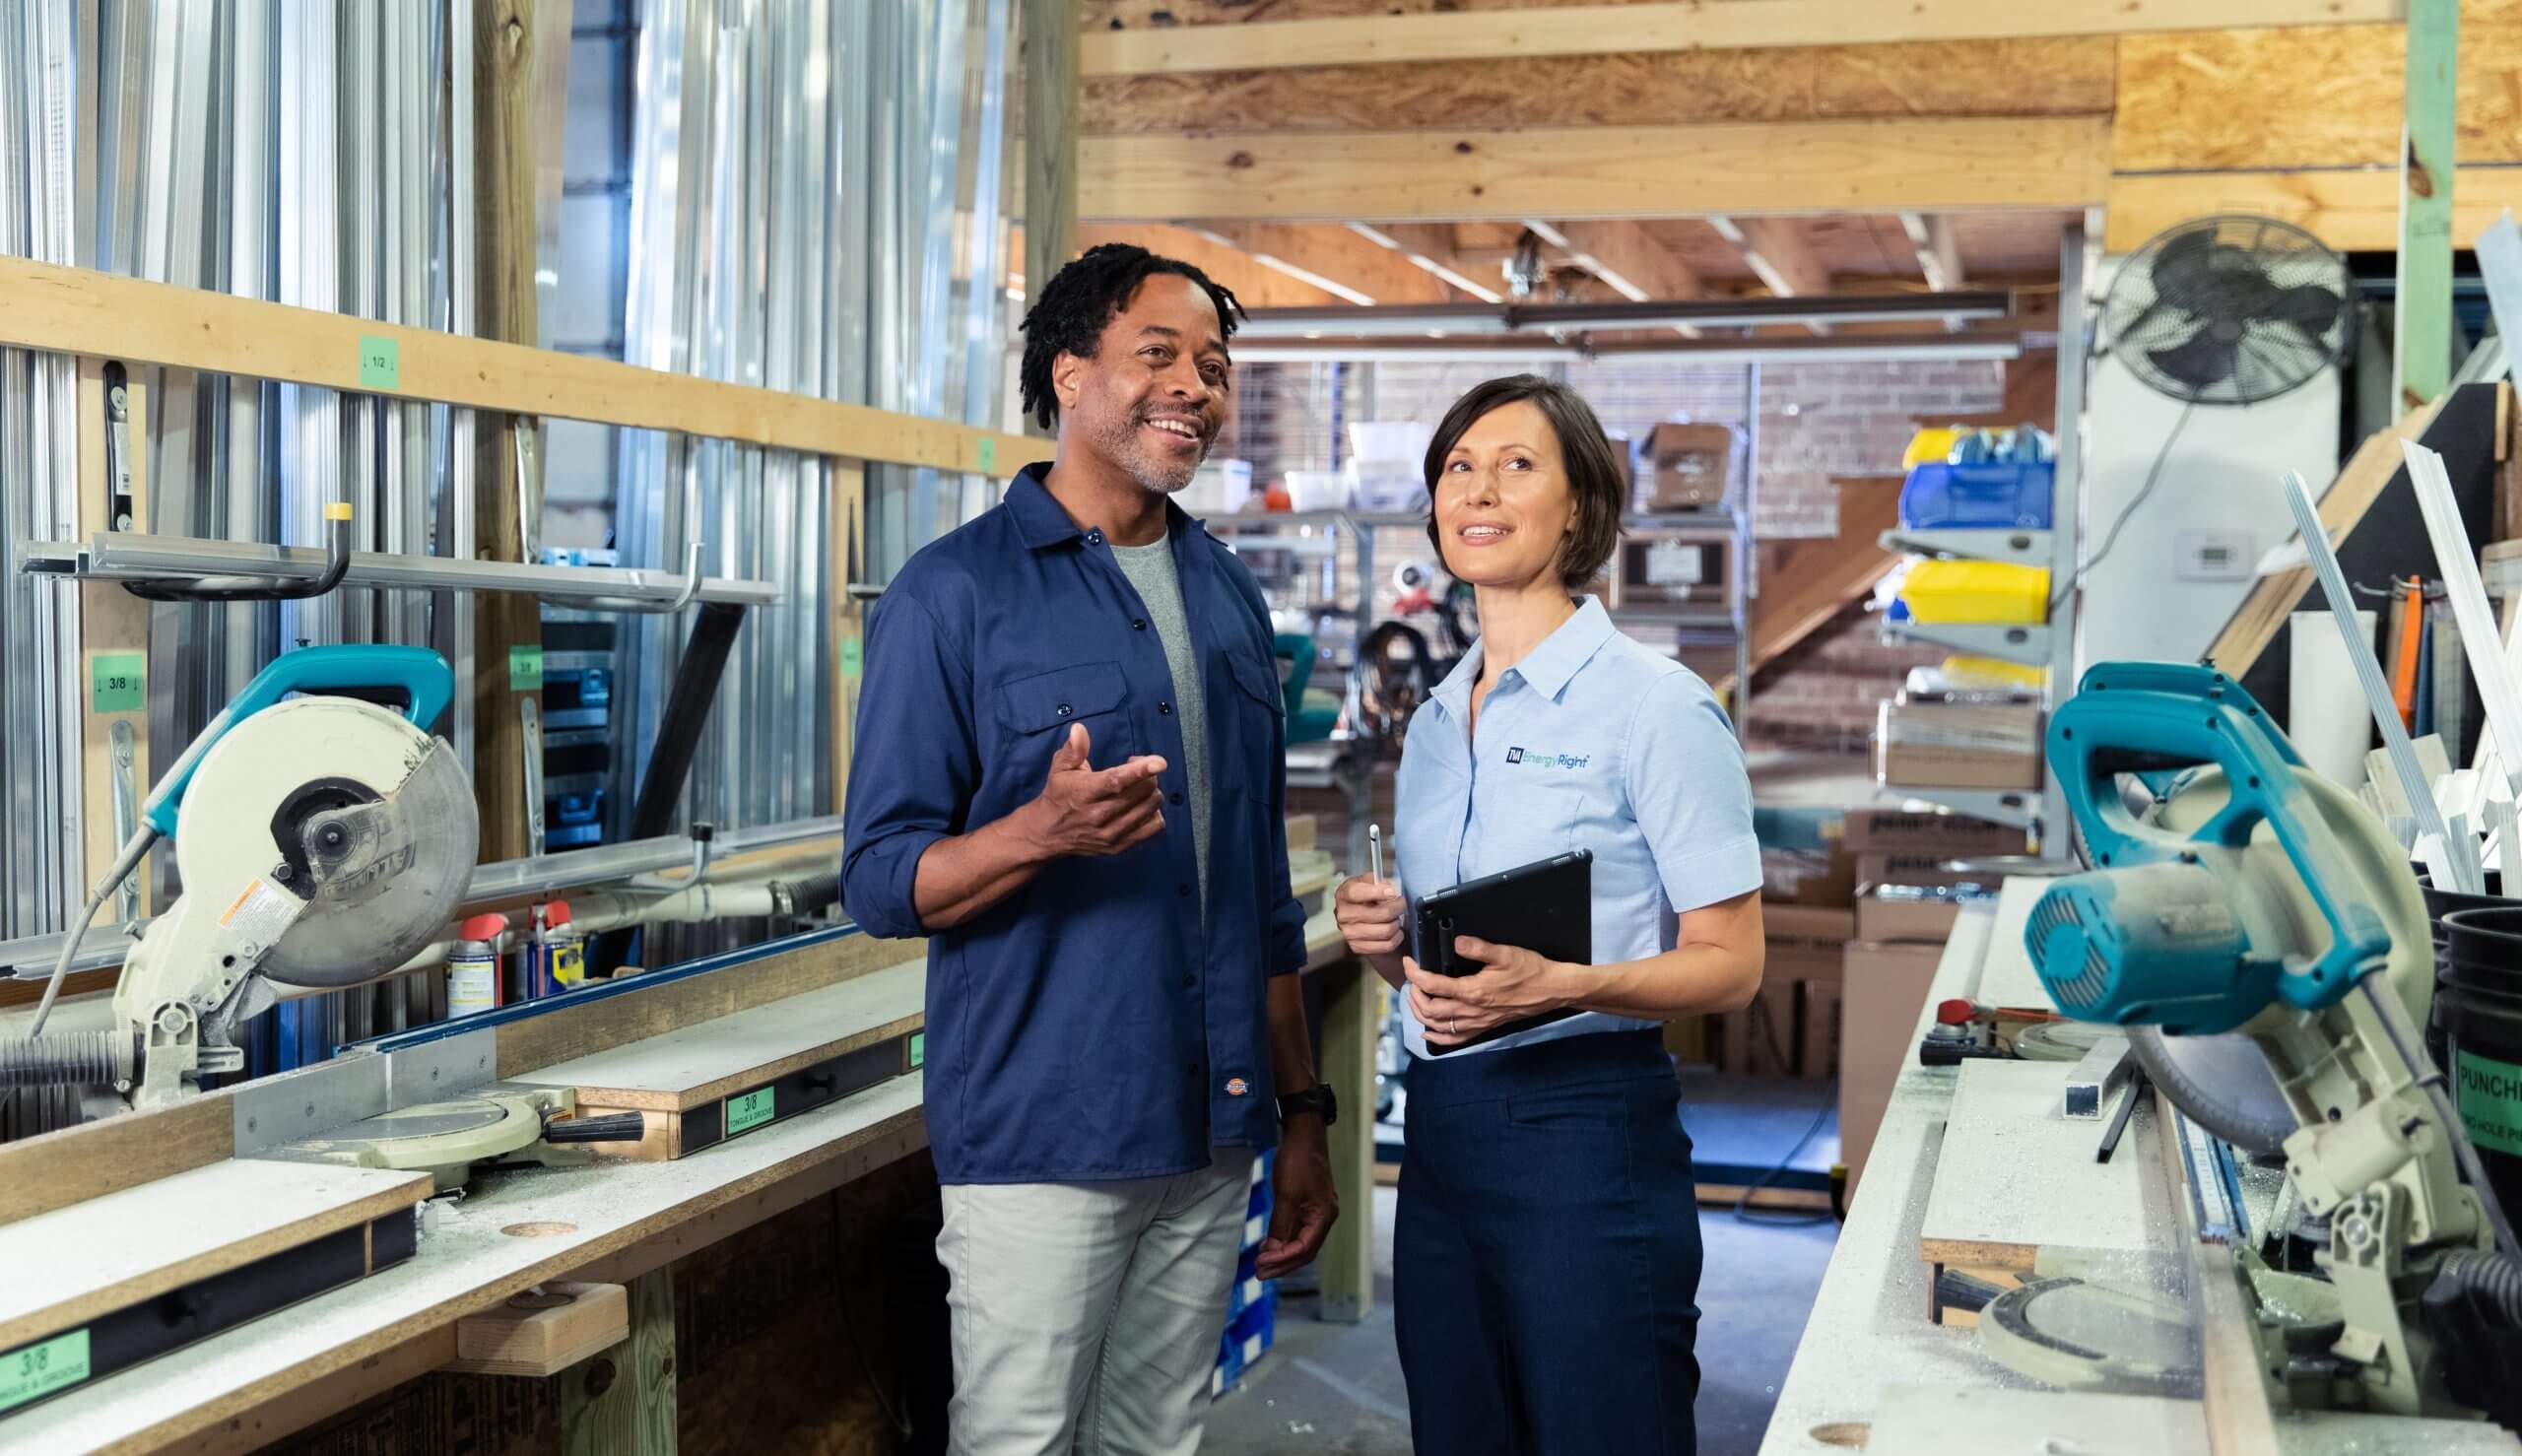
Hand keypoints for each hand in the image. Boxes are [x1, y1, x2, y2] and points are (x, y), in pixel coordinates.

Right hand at [1019, 724, 1167, 858]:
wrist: (1047, 834)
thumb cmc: (1058, 794)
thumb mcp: (1060, 768)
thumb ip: (1073, 749)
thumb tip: (1079, 729)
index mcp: (1084, 793)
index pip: (1116, 782)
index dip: (1140, 771)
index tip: (1160, 762)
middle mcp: (1099, 816)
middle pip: (1141, 793)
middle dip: (1147, 775)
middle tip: (1135, 768)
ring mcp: (1111, 834)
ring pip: (1150, 808)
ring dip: (1152, 792)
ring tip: (1139, 786)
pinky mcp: (1120, 847)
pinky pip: (1153, 827)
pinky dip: (1154, 813)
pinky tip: (1142, 805)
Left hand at [1257, 1114, 1337, 1279]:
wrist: (1303, 1134)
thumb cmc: (1298, 1162)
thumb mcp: (1286, 1195)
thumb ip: (1280, 1225)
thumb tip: (1271, 1251)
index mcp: (1324, 1216)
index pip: (1304, 1249)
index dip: (1281, 1260)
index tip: (1260, 1265)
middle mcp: (1324, 1218)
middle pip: (1305, 1251)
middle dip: (1282, 1264)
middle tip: (1259, 1274)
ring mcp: (1317, 1212)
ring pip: (1301, 1243)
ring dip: (1281, 1254)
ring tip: (1261, 1263)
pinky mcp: (1308, 1205)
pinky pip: (1297, 1230)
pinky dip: (1283, 1240)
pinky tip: (1269, 1245)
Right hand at [1333, 874, 1404, 958]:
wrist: (1357, 915)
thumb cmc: (1365, 896)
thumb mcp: (1368, 881)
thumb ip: (1378, 881)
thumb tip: (1389, 889)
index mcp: (1344, 895)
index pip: (1357, 893)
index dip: (1376, 892)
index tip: (1392, 893)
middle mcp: (1343, 915)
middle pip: (1379, 914)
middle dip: (1397, 908)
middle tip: (1401, 904)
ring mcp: (1349, 933)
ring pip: (1385, 931)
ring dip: (1397, 924)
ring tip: (1397, 918)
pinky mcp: (1357, 947)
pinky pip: (1386, 945)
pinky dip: (1396, 938)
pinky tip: (1396, 931)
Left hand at [1404, 936, 1572, 1047]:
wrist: (1551, 990)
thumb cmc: (1529, 971)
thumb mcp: (1504, 953)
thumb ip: (1478, 947)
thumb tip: (1456, 942)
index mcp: (1473, 991)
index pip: (1433, 985)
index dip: (1415, 974)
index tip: (1409, 963)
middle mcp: (1471, 1011)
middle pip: (1430, 1010)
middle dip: (1414, 995)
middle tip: (1412, 980)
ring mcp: (1477, 1023)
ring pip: (1438, 1027)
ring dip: (1421, 1014)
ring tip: (1416, 999)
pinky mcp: (1483, 1028)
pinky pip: (1455, 1040)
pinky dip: (1437, 1037)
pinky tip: (1428, 1032)